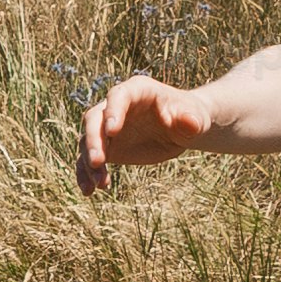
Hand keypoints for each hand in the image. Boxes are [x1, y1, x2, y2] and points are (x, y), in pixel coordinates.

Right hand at [79, 74, 212, 193]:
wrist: (181, 129)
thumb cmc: (189, 116)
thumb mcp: (194, 117)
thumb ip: (190, 119)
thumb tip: (190, 123)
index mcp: (137, 90)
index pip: (118, 96)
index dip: (113, 111)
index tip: (112, 131)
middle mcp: (115, 106)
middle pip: (94, 118)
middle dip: (94, 140)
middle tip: (97, 162)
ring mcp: (107, 127)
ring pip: (88, 141)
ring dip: (89, 162)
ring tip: (100, 184)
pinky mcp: (106, 147)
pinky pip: (87, 159)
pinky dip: (85, 174)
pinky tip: (89, 191)